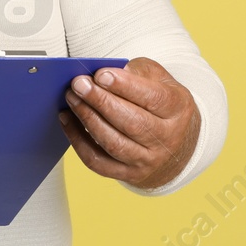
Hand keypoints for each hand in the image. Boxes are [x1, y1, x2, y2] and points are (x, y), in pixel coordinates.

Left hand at [58, 57, 199, 189]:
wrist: (176, 142)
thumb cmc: (160, 102)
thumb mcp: (158, 79)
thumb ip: (135, 72)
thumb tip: (102, 74)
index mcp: (177, 108)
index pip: (152, 98)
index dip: (125, 86)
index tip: (100, 74)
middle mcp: (167, 138)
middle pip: (131, 122)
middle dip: (100, 101)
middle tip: (78, 84)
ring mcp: (148, 159)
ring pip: (113, 143)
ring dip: (88, 119)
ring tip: (71, 98)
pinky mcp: (129, 174)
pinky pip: (98, 161)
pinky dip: (78, 141)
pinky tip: (67, 120)